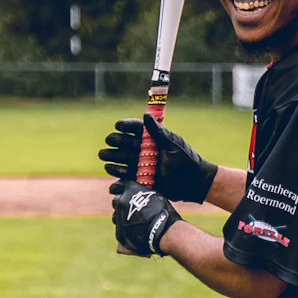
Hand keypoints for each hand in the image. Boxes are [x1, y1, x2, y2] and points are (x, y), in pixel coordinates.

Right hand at [98, 113, 218, 203]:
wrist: (192, 183)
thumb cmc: (185, 159)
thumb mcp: (172, 144)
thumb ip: (158, 132)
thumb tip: (146, 115)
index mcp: (152, 138)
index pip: (136, 128)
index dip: (126, 126)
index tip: (119, 126)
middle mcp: (144, 149)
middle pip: (125, 143)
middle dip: (116, 141)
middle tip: (110, 141)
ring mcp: (141, 164)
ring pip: (122, 158)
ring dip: (112, 156)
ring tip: (104, 155)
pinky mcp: (139, 178)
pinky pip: (124, 173)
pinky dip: (117, 171)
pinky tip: (110, 168)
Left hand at [110, 180, 180, 256]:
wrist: (162, 230)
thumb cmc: (162, 210)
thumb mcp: (154, 194)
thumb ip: (142, 193)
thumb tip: (140, 193)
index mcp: (129, 190)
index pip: (116, 186)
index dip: (116, 189)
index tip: (114, 190)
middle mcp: (121, 202)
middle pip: (116, 201)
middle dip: (120, 203)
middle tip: (129, 207)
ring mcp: (119, 218)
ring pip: (116, 215)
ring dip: (121, 216)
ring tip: (131, 220)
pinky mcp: (120, 232)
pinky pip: (120, 228)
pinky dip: (125, 228)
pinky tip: (134, 230)